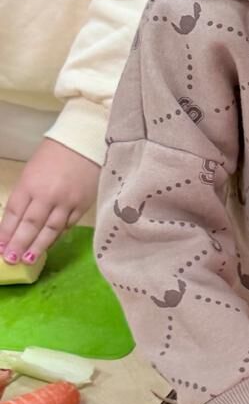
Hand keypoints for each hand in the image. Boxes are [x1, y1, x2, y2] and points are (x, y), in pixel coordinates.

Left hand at [0, 138, 99, 262]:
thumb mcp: (31, 172)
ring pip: (50, 229)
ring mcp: (66, 202)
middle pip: (31, 225)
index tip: (0, 247)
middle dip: (19, 244)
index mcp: (30, 184)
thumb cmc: (54, 155)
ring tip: (29, 259)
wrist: (85, 144)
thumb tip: (19, 222)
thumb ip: (26, 196)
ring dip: (38, 246)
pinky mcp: (82, 206)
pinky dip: (57, 236)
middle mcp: (47, 196)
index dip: (6, 232)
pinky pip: (67, 225)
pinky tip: (49, 244)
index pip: (14, 213)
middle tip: (11, 259)